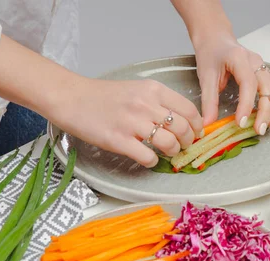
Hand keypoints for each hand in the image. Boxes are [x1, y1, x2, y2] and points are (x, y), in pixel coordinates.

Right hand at [52, 78, 202, 167]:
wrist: (72, 98)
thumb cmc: (103, 96)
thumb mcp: (137, 90)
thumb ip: (158, 102)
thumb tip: (181, 122)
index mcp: (153, 90)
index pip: (189, 110)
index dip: (197, 126)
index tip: (196, 133)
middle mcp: (146, 104)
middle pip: (183, 128)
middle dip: (188, 142)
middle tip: (183, 146)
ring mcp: (132, 123)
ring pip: (169, 143)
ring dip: (172, 152)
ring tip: (166, 152)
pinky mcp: (119, 140)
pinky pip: (148, 157)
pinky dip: (153, 161)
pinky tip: (148, 159)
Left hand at [194, 33, 269, 134]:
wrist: (217, 39)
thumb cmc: (211, 55)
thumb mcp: (205, 77)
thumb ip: (208, 101)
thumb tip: (208, 124)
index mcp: (239, 58)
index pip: (248, 83)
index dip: (246, 105)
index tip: (240, 123)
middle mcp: (256, 61)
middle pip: (268, 86)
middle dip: (266, 110)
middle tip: (259, 130)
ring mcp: (264, 66)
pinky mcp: (268, 72)